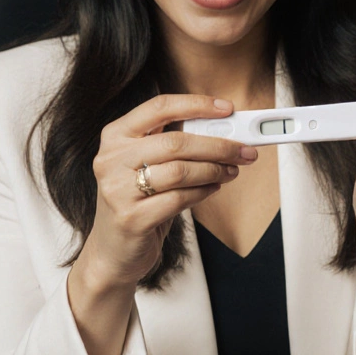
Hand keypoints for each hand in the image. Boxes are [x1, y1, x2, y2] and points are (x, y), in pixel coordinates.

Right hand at [78, 95, 255, 289]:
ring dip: (215, 170)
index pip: (160, 108)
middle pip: (176, 142)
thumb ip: (176, 145)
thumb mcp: (148, 164)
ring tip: (231, 171)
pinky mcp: (130, 218)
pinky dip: (204, 192)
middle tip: (244, 150)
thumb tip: (225, 130)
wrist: (113, 249)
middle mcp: (111, 159)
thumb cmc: (138, 199)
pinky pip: (179, 199)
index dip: (197, 105)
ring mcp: (117, 189)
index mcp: (116, 136)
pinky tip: (213, 188)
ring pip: (181, 171)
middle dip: (218, 146)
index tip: (228, 108)